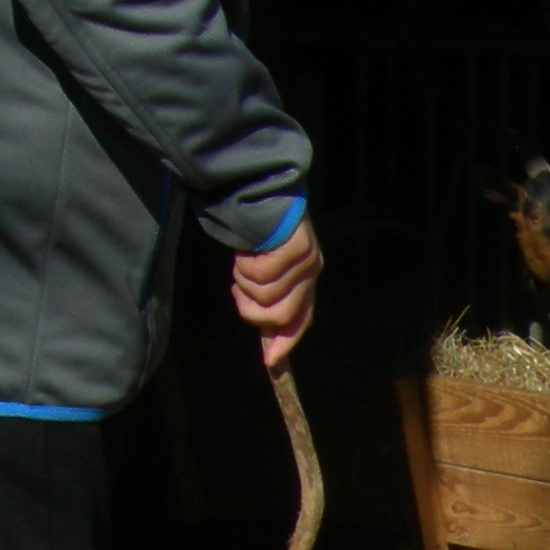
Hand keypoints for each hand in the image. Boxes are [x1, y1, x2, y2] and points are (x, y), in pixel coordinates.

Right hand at [233, 215, 323, 367]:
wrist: (258, 188)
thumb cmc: (257, 230)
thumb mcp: (265, 268)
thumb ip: (267, 300)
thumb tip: (268, 346)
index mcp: (306, 277)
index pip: (301, 318)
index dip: (286, 341)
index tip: (271, 362)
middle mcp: (310, 270)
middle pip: (280, 316)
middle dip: (250, 308)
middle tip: (239, 286)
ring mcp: (305, 260)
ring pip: (266, 298)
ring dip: (244, 283)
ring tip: (244, 261)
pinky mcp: (295, 249)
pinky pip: (259, 276)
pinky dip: (244, 267)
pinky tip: (247, 249)